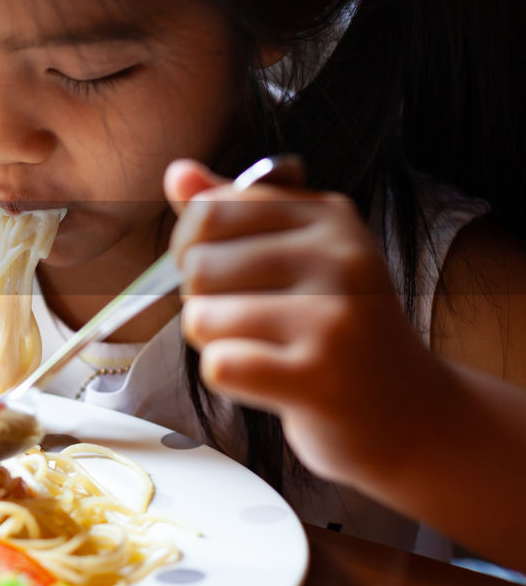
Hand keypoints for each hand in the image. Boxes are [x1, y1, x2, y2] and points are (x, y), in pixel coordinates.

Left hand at [163, 159, 449, 481]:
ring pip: (202, 318)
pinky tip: (269, 380)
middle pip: (199, 266)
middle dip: (204, 300)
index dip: (189, 246)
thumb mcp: (297, 253)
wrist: (408, 412)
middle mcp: (338, 257)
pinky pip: (220, 365)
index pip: (210, 209)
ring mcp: (333, 318)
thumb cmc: (337, 328)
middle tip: (255, 322)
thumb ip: (235, 211)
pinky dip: (228, 378)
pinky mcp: (320, 377)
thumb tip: (177, 173)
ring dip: (217, 343)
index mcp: (328, 216)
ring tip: (268, 350)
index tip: (217, 271)